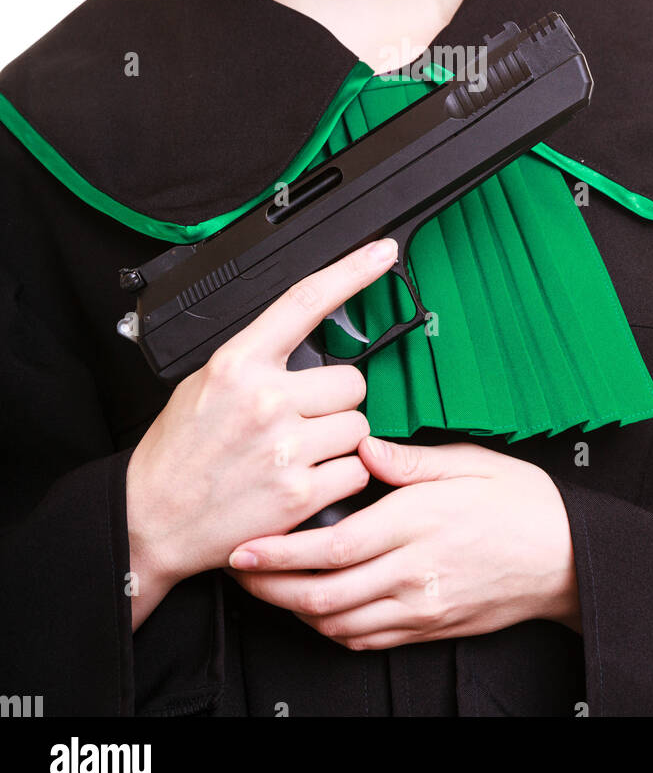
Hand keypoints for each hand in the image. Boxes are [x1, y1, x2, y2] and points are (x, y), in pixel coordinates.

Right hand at [125, 237, 401, 625]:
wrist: (152, 520)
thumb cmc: (177, 454)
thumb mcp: (205, 384)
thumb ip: (255, 361)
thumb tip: (305, 339)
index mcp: (238, 364)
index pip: (305, 301)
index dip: (352, 271)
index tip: (381, 252)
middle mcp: (266, 401)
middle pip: (352, 382)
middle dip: (336, 401)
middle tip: (303, 418)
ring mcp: (286, 448)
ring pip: (358, 427)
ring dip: (339, 440)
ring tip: (298, 452)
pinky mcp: (300, 493)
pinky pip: (356, 470)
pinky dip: (340, 477)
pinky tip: (305, 479)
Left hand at [225, 438, 581, 648]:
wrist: (566, 558)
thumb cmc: (521, 503)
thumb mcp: (469, 462)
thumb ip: (411, 460)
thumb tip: (365, 447)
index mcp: (417, 522)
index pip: (332, 546)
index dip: (280, 552)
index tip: (246, 545)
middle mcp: (412, 572)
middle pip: (322, 594)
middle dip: (269, 586)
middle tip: (238, 570)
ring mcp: (419, 606)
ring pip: (337, 623)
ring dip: (293, 610)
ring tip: (267, 587)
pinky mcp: (428, 627)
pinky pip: (367, 640)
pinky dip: (331, 629)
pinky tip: (316, 610)